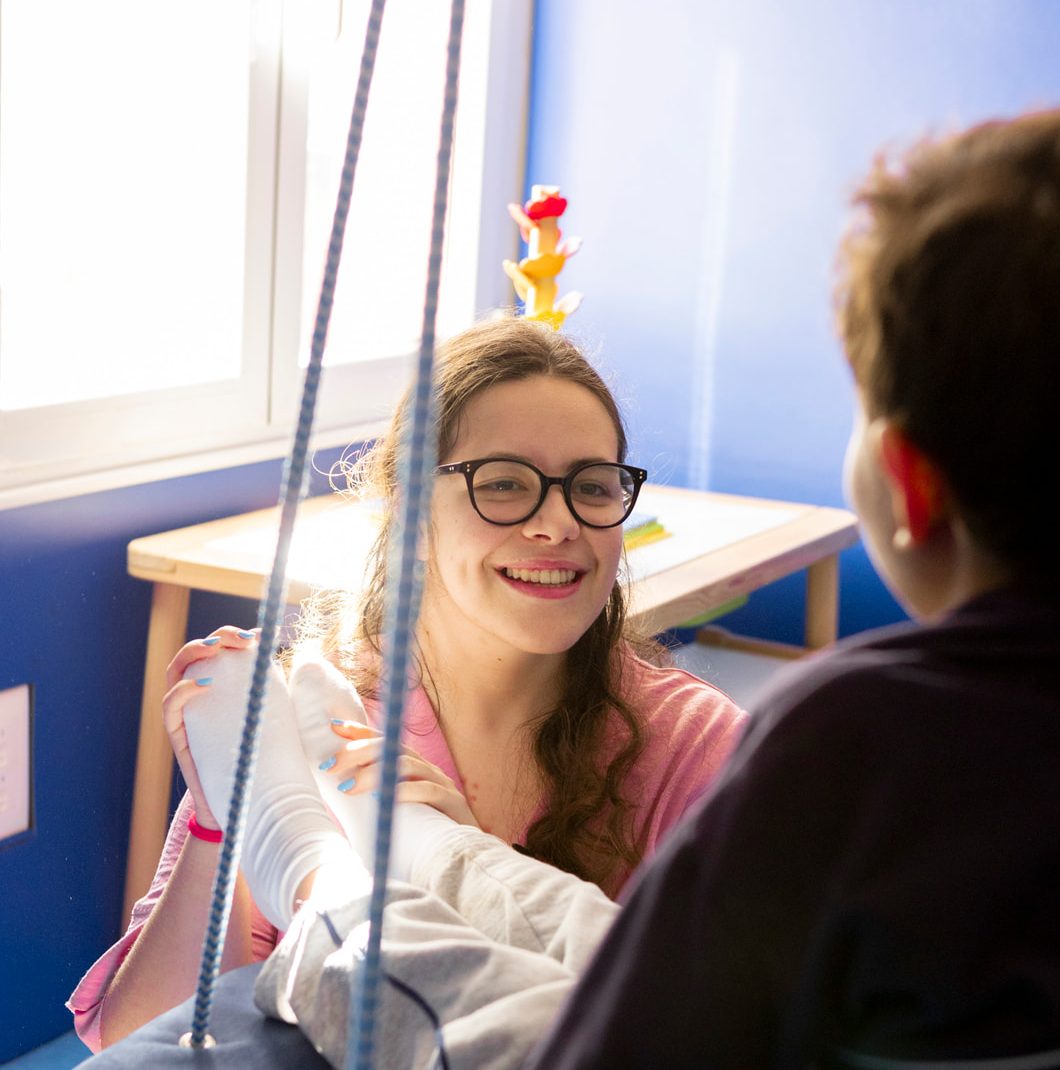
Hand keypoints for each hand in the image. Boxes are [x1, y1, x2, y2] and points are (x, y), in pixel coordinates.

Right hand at [162, 626, 258, 828]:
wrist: (242, 800)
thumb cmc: (256, 755)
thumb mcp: (265, 719)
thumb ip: (268, 695)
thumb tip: (283, 664)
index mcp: (218, 687)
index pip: (218, 651)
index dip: (234, 636)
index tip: (260, 634)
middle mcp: (196, 695)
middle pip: (196, 654)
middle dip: (217, 637)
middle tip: (243, 637)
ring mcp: (184, 714)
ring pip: (176, 672)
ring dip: (194, 652)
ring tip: (217, 646)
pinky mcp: (178, 736)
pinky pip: (170, 706)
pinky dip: (183, 689)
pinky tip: (203, 682)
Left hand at [324, 722, 480, 829]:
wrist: (464, 857)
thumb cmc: (422, 839)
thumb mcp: (392, 816)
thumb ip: (372, 803)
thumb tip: (338, 793)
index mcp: (413, 769)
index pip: (386, 741)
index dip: (361, 731)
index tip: (335, 726)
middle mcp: (427, 770)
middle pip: (393, 747)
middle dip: (359, 751)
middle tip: (330, 765)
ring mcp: (442, 783)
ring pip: (408, 765)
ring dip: (374, 773)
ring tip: (348, 787)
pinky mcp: (453, 803)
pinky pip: (428, 791)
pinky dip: (404, 792)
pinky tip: (383, 798)